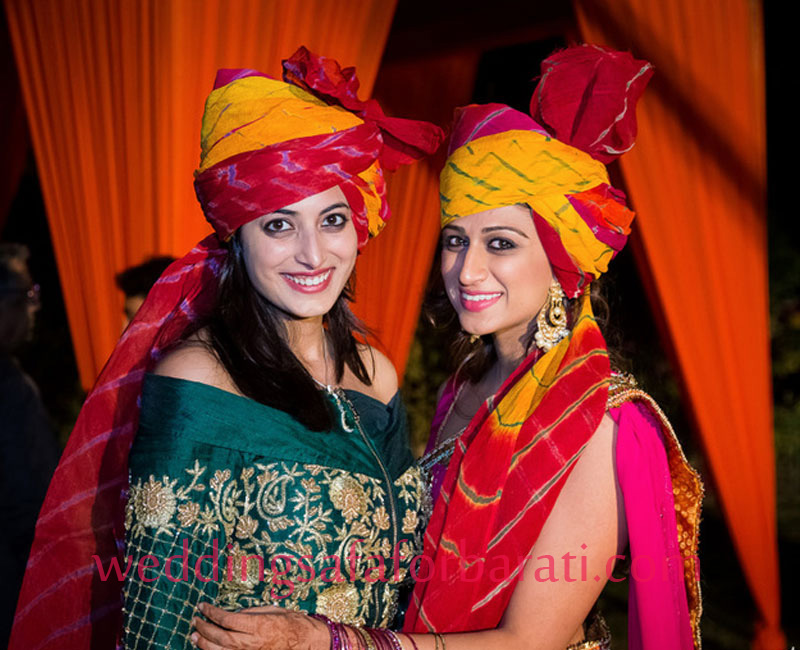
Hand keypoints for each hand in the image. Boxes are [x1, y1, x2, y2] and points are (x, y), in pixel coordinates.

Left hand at [190, 603, 328, 649]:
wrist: (307, 641)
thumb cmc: (292, 623)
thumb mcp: (272, 610)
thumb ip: (251, 613)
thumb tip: (233, 614)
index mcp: (258, 625)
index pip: (227, 619)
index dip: (212, 612)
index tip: (203, 606)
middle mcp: (252, 642)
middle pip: (221, 637)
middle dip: (204, 628)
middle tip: (195, 621)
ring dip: (204, 643)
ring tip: (195, 635)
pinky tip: (208, 648)